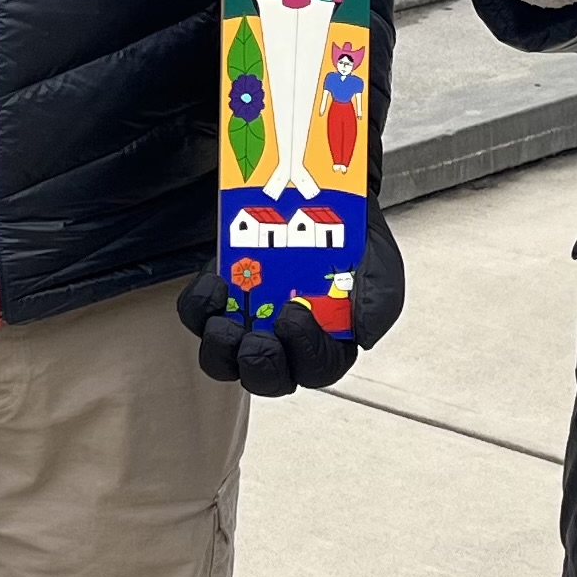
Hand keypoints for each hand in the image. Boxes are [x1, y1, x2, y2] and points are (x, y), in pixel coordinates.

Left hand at [176, 210, 404, 397]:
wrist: (326, 199)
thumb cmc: (353, 243)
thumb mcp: (380, 270)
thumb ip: (378, 305)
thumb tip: (363, 336)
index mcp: (326, 345)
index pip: (314, 370)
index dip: (303, 352)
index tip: (295, 315)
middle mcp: (284, 343)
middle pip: (263, 377)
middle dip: (257, 364)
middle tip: (256, 338)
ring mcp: (249, 321)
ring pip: (221, 359)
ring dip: (219, 346)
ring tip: (225, 319)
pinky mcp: (221, 297)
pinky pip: (197, 316)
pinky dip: (199, 306)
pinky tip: (215, 283)